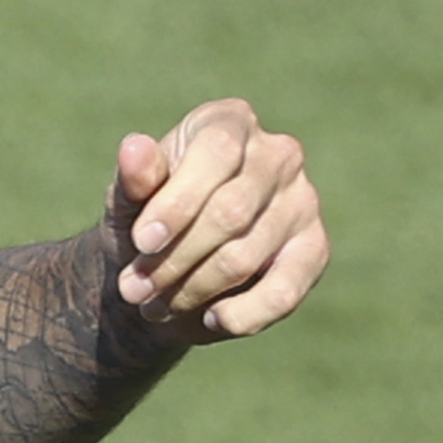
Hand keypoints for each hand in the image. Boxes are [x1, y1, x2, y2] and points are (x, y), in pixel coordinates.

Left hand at [106, 99, 324, 341]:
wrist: (163, 271)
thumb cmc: (145, 220)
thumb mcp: (127, 201)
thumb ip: (133, 179)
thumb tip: (134, 146)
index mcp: (228, 122)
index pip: (215, 152)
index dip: (177, 202)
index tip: (141, 242)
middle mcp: (277, 154)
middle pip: (228, 212)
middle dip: (173, 258)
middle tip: (132, 288)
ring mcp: (303, 201)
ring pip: (244, 256)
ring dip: (190, 290)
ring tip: (152, 305)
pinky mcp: (315, 249)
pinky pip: (285, 291)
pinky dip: (242, 314)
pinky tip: (210, 319)